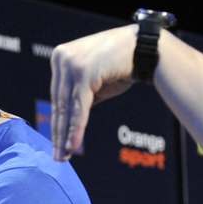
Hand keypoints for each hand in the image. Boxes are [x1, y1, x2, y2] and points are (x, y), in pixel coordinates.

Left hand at [50, 24, 138, 159]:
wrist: (145, 48)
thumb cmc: (122, 64)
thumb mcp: (94, 81)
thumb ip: (80, 97)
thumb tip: (70, 121)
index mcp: (60, 58)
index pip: (57, 96)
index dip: (58, 122)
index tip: (57, 142)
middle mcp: (61, 58)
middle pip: (59, 103)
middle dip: (59, 132)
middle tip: (58, 155)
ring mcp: (71, 64)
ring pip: (66, 107)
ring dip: (65, 135)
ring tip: (63, 155)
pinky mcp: (83, 73)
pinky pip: (78, 107)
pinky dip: (76, 128)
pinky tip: (73, 145)